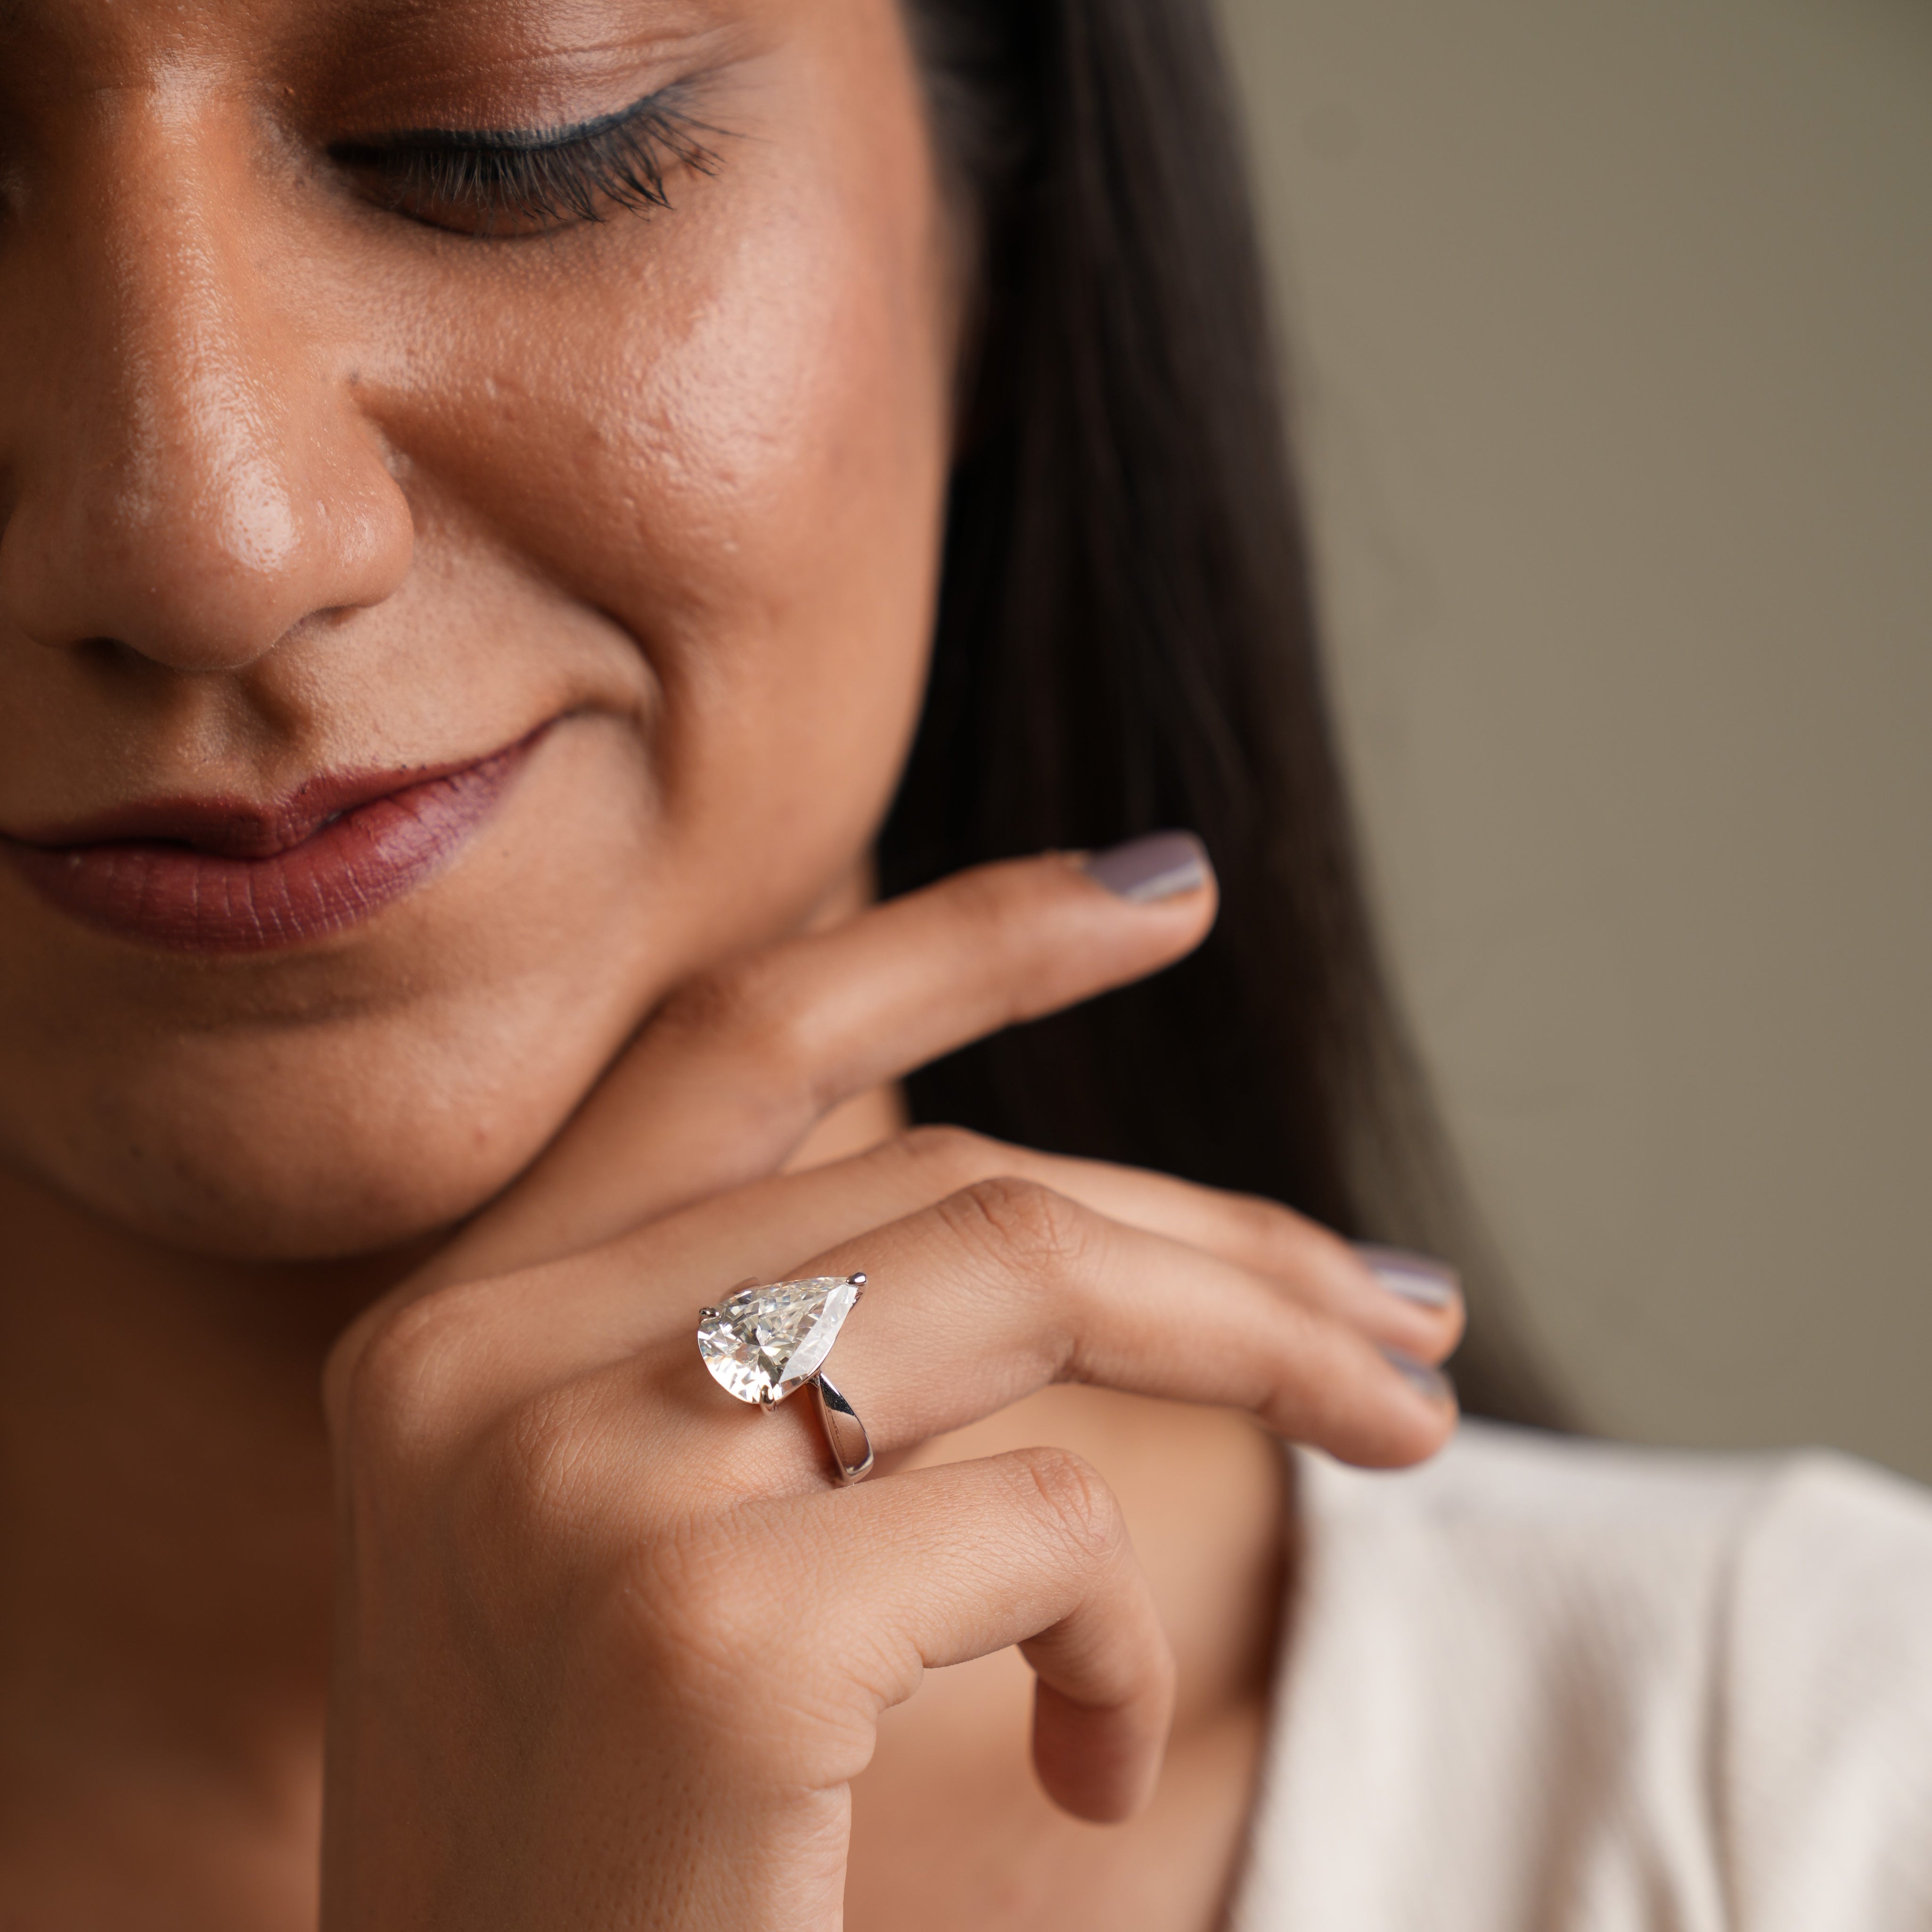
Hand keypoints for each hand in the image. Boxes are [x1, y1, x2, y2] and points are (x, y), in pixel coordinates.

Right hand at [319, 851, 1460, 1930]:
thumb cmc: (612, 1865)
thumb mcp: (647, 1560)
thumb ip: (778, 1370)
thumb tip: (1058, 1234)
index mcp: (455, 1335)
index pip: (741, 1040)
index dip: (963, 934)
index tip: (1163, 884)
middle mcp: (479, 1370)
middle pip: (942, 1171)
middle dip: (1214, 1228)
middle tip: (1403, 1310)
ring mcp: (575, 1488)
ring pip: (1019, 1270)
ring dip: (1254, 1342)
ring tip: (1395, 1428)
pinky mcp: (700, 1636)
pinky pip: (1042, 1524)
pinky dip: (1120, 1635)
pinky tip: (1097, 1764)